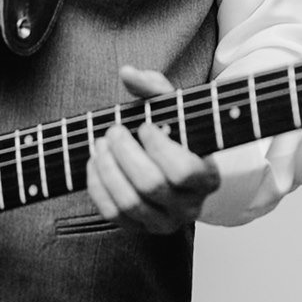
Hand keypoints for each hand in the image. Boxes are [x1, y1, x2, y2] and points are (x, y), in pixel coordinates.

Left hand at [86, 66, 219, 233]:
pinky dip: (98, 187)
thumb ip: (156, 88)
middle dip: (125, 154)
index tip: (145, 126)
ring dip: (107, 170)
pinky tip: (94, 163)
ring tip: (99, 144)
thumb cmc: (177, 137)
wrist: (177, 174)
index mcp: (206, 178)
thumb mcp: (176, 111)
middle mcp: (189, 206)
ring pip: (129, 203)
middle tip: (113, 131)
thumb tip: (128, 73)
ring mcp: (164, 222)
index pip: (183, 171)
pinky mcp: (140, 229)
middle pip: (151, 185)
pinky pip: (113, 215)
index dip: (159, 148)